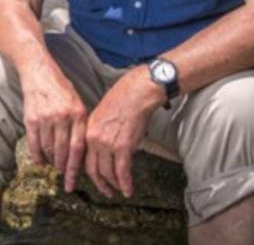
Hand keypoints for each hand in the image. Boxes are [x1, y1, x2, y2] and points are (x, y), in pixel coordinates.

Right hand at [21, 63, 87, 192]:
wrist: (40, 74)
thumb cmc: (63, 90)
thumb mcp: (78, 103)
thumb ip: (80, 123)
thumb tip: (83, 147)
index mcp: (78, 114)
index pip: (79, 146)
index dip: (76, 166)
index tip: (75, 179)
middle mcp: (63, 117)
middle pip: (63, 151)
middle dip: (65, 168)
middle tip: (67, 180)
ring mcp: (46, 118)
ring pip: (48, 149)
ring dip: (52, 162)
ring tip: (56, 169)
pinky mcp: (31, 119)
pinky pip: (34, 143)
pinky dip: (37, 156)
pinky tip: (41, 162)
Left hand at [84, 66, 164, 197]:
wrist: (139, 92)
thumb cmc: (126, 98)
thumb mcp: (104, 114)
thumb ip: (102, 131)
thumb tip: (109, 146)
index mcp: (88, 131)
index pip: (84, 158)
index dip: (89, 173)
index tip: (94, 180)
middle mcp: (94, 140)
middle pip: (93, 170)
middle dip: (100, 184)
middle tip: (106, 191)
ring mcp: (107, 144)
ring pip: (107, 173)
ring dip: (114, 185)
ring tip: (120, 190)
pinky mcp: (123, 147)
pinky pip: (122, 171)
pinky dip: (125, 183)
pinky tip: (128, 190)